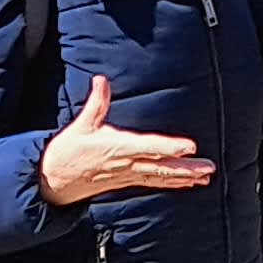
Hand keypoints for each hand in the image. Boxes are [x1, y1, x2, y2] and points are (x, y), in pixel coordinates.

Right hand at [38, 74, 211, 205]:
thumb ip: (96, 103)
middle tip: (209, 168)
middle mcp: (126, 163)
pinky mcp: (126, 181)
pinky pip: (153, 182)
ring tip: (206, 176)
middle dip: (186, 168)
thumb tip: (101, 79)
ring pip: (160, 176)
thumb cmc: (68, 150)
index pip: (149, 147)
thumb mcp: (81, 125)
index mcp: (118, 147)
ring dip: (184, 177)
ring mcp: (127, 175)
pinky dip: (171, 183)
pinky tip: (188, 183)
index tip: (190, 147)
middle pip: (161, 166)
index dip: (170, 147)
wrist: (54, 180)